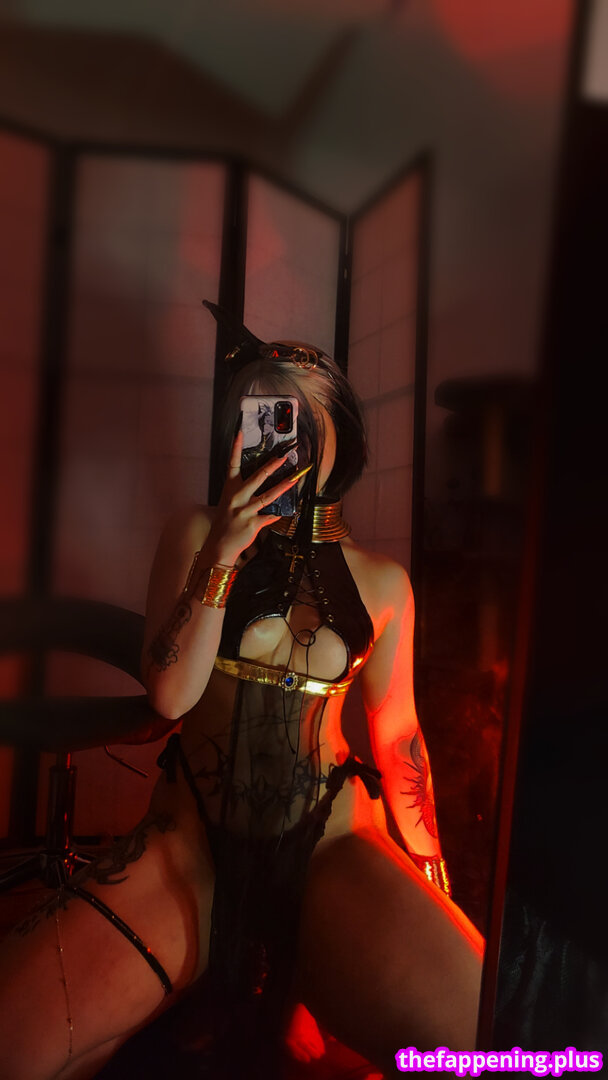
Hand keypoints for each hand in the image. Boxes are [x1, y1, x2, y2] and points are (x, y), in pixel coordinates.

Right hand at [203, 429, 306, 565]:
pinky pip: (271, 516)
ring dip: (283, 486)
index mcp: (229, 489)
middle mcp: (237, 498)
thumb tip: (260, 482)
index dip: (235, 448)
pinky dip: (278, 513)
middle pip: (257, 477)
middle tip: (284, 456)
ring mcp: (245, 511)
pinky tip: (288, 510)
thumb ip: (242, 493)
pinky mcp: (253, 523)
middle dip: (272, 465)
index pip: (232, 464)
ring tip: (295, 478)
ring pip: (268, 496)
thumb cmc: (225, 523)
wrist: (219, 546)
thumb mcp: (228, 503)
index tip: (239, 433)